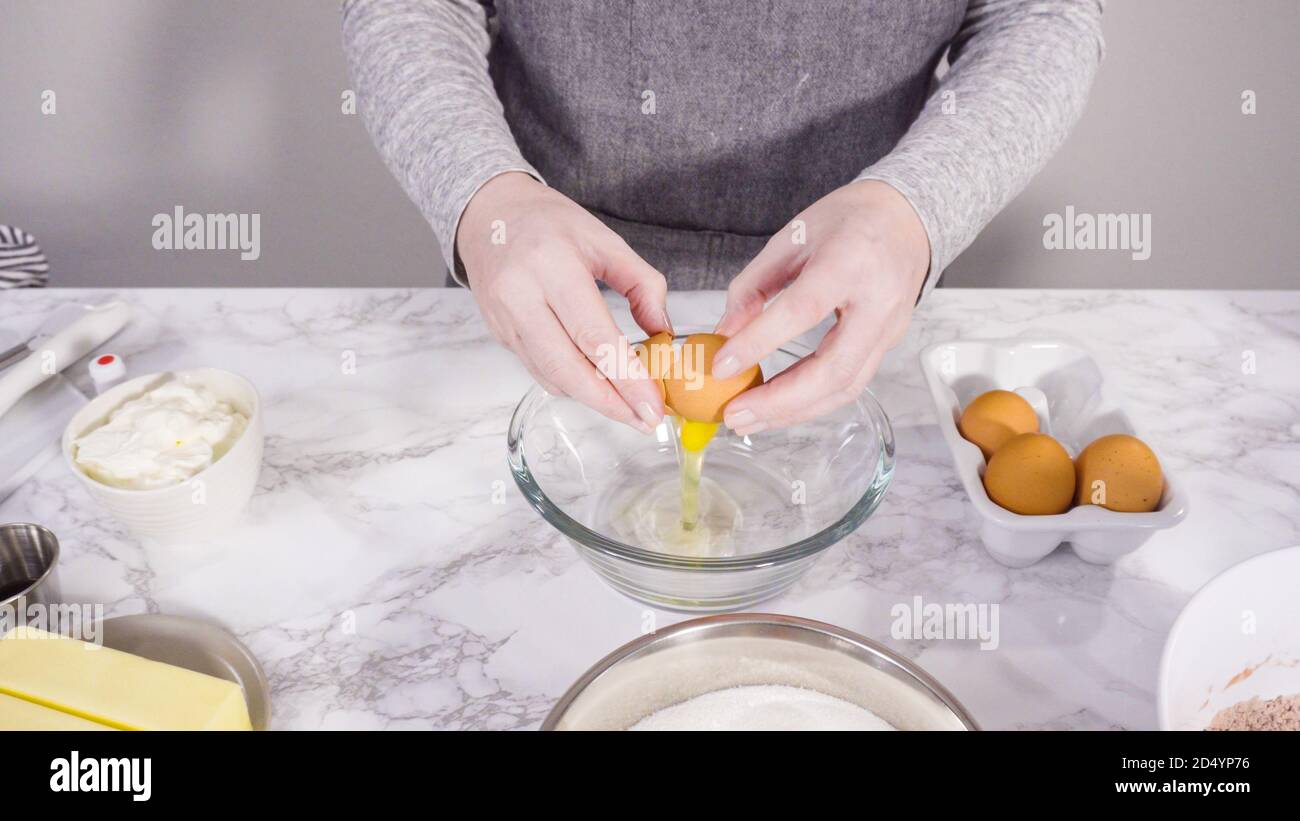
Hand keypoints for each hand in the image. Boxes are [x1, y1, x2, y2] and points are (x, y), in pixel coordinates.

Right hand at [458, 172, 670, 431]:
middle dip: (610, 403)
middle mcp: (520, 296)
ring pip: (551, 376)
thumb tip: (663, 333)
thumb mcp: (605, 239)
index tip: (653, 404)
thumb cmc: (549, 222)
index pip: (593, 336)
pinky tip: (598, 387)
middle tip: (645, 420)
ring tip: (629, 410)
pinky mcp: (498, 334)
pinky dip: (571, 385)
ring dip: (592, 400)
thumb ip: (642, 285)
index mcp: (551, 265)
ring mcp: (504, 319)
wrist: (488, 214)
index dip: (625, 378)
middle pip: (567, 368)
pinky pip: (538, 370)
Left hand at [712, 179, 929, 433]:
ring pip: (845, 387)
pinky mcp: (889, 345)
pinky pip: (850, 383)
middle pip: (833, 369)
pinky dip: (812, 402)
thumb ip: (754, 285)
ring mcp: (890, 328)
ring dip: (794, 412)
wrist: (908, 217)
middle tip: (735, 415)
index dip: (759, 342)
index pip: (802, 311)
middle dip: (780, 401)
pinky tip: (779, 407)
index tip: (721, 367)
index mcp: (850, 261)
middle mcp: (878, 301)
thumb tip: (724, 334)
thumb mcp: (791, 236)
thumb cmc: (848, 220)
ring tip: (748, 421)